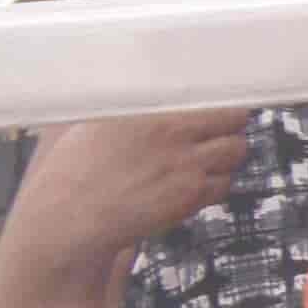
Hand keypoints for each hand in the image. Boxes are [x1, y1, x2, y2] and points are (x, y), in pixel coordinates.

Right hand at [9, 109, 248, 269]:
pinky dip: (215, 184)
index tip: (221, 104)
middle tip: (219, 131)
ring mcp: (187, 163)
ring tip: (205, 160)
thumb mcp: (99, 122)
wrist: (70, 215)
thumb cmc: (75, 173)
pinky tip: (193, 185)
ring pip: (236, 151)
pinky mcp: (192, 193)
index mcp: (150, 108)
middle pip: (234, 119)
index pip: (209, 92)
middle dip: (229, 125)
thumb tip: (158, 97)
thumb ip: (136, 108)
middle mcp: (173, 132)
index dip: (219, 100)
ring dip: (226, 155)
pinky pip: (224, 184)